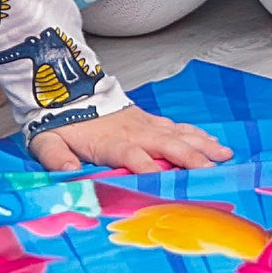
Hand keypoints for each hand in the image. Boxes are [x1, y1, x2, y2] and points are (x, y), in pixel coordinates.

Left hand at [29, 105, 230, 174]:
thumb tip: (68, 174)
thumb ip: (56, 159)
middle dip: (190, 158)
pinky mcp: (148, 119)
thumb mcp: (47, 142)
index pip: (133, 157)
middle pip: (166, 145)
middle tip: (212, 171)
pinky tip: (210, 140)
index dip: (149, 169)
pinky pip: (176, 126)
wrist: (65, 90)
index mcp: (110, 142)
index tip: (168, 182)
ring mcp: (144, 124)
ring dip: (202, 145)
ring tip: (224, 155)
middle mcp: (133, 132)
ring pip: (178, 134)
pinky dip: (196, 134)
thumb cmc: (59, 122)